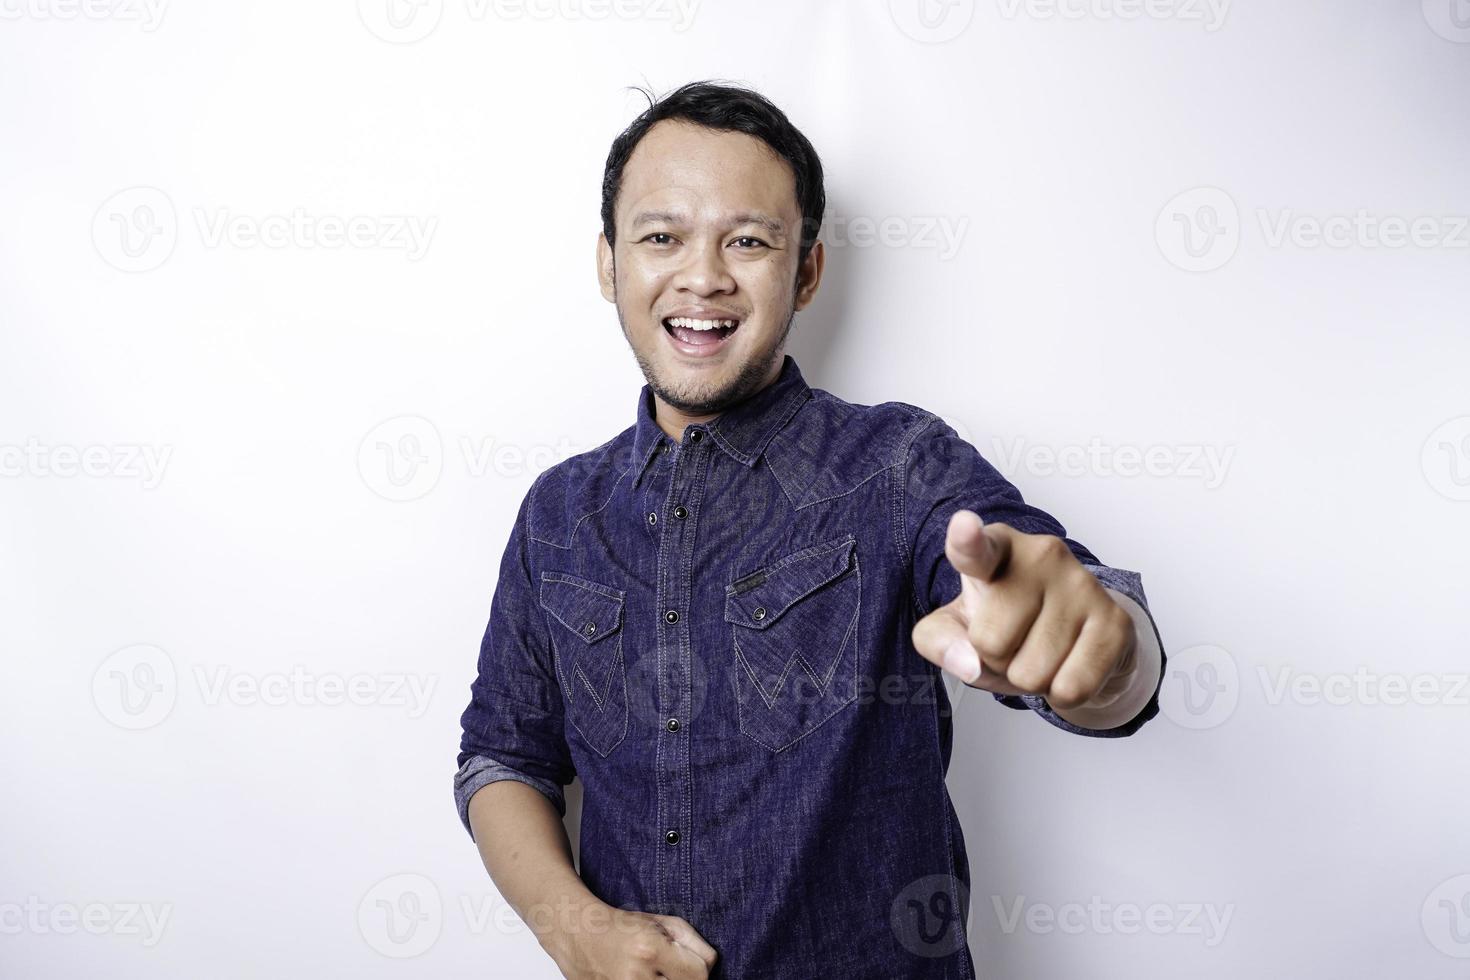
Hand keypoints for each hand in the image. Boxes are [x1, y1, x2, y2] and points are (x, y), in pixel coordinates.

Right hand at [548, 899, 717, 979]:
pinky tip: (646, 978)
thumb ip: (693, 942)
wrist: (578, 934)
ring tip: (657, 974)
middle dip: (685, 978)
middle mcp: (636, 976)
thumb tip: (711, 966)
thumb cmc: (622, 925)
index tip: (690, 961)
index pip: (700, 974)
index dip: (700, 968)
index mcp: (650, 949)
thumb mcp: (662, 922)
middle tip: (672, 968)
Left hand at [911, 509, 1137, 710]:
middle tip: (1016, 641)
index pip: (975, 549)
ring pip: (1031, 672)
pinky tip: (1068, 667)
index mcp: (995, 548)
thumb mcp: (958, 627)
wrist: (1078, 632)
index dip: (966, 540)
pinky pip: (1072, 688)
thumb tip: (968, 663)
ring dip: (1030, 679)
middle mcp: (1041, 554)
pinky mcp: (1115, 620)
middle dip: (997, 659)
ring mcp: (1082, 584)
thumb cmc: (1007, 622)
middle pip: (990, 643)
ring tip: (1042, 652)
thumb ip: (939, 641)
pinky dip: (1062, 694)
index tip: (963, 526)